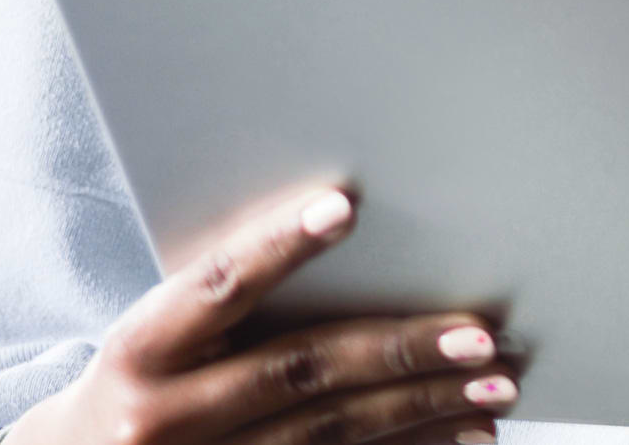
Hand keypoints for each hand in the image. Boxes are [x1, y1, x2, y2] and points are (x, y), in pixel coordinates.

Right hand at [4, 187, 516, 444]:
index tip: (345, 207)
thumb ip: (224, 298)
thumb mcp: (150, 336)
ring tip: (495, 385)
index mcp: (137, 351)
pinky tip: (462, 437)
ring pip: (331, 436)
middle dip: (397, 351)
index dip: (279, 247)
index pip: (216, 287)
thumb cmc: (133, 381)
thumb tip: (345, 227)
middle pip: (297, 373)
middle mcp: (166, 417)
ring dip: (423, 409)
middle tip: (479, 333)